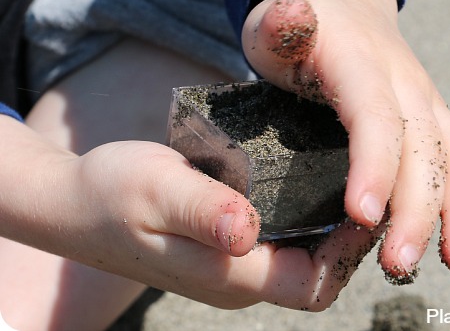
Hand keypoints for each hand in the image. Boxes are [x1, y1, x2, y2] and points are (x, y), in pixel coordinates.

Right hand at [0, 116, 381, 310]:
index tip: (366, 200)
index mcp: (229, 275)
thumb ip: (203, 212)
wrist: (76, 202)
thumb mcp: (155, 191)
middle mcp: (238, 279)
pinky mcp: (225, 245)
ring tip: (344, 174)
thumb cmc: (111, 194)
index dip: (349, 251)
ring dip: (329, 224)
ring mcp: (232, 264)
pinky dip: (302, 215)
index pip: (313, 284)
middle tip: (364, 182)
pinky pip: (279, 239)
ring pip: (301, 257)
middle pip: (316, 274)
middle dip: (349, 238)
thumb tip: (247, 232)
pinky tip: (304, 176)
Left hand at [241, 0, 449, 281]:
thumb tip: (294, 15)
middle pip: (423, 146)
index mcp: (360, 62)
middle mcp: (405, 82)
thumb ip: (280, 28)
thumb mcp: (274, 26)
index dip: (374, 166)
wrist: (342, 6)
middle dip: (417, 208)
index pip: (374, 115)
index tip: (363, 216)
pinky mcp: (435, 116)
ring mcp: (426, 100)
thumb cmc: (299, 29)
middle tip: (399, 263)